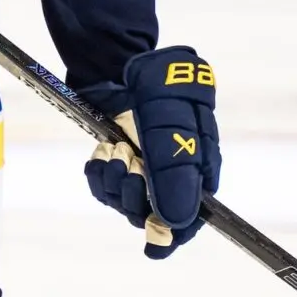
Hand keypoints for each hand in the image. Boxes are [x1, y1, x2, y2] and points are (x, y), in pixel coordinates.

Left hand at [82, 46, 219, 259]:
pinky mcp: (117, 159)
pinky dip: (98, 173)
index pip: (189, 221)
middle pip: (151, 215)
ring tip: (113, 150)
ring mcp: (143, 168)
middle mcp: (172, 175)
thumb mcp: (173, 131)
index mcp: (198, 171)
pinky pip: (103, 186)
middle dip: (133, 196)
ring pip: (123, 202)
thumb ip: (175, 176)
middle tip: (128, 163)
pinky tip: (101, 152)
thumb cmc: (158, 91)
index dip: (172, 233)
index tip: (153, 236)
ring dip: (113, 181)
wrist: (121, 60)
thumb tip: (175, 224)